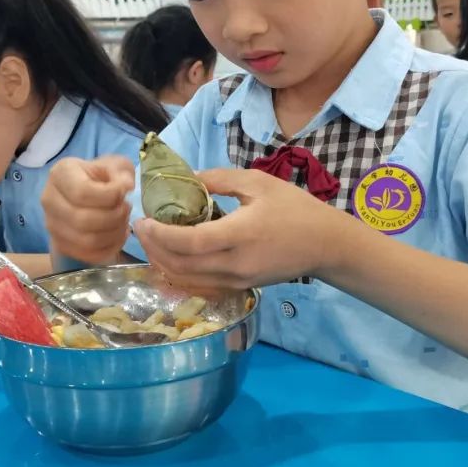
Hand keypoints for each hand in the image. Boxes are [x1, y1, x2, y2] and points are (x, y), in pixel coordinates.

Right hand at [40, 156, 134, 263]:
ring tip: (123, 220)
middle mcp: (49, 200)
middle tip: (126, 208)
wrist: (88, 192)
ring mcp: (52, 225)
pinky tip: (118, 234)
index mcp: (60, 174)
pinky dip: (110, 248)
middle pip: (82, 219)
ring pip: (86, 240)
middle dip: (114, 216)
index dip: (110, 196)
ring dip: (114, 233)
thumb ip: (121, 172)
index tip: (124, 192)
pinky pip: (88, 255)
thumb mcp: (115, 165)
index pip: (82, 192)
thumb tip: (126, 186)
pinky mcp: (60, 244)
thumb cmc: (102, 176)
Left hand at [134, 168, 348, 289]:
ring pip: (187, 279)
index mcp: (240, 234)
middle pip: (180, 265)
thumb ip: (219, 179)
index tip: (144, 219)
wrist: (325, 245)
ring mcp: (236, 280)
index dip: (160, 234)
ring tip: (152, 241)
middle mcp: (234, 264)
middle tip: (142, 227)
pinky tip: (173, 256)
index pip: (188, 242)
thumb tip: (187, 178)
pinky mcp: (239, 288)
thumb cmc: (294, 208)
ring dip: (163, 262)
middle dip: (154, 248)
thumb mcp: (258, 182)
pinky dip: (180, 272)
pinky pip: (200, 284)